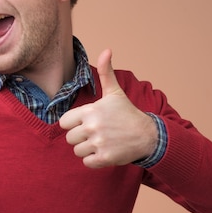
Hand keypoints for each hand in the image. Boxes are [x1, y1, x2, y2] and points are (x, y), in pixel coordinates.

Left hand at [59, 49, 156, 168]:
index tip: (85, 122)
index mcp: (90, 111)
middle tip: (96, 133)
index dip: (73, 123)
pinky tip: (104, 151)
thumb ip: (105, 72)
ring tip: (101, 142)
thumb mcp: (114, 92)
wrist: (147, 135)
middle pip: (69, 138)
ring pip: (77, 151)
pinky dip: (93, 160)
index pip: (64, 122)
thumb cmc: (127, 113)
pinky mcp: (104, 158)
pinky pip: (86, 162)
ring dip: (87, 149)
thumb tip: (106, 50)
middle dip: (80, 137)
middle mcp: (92, 127)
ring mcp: (98, 143)